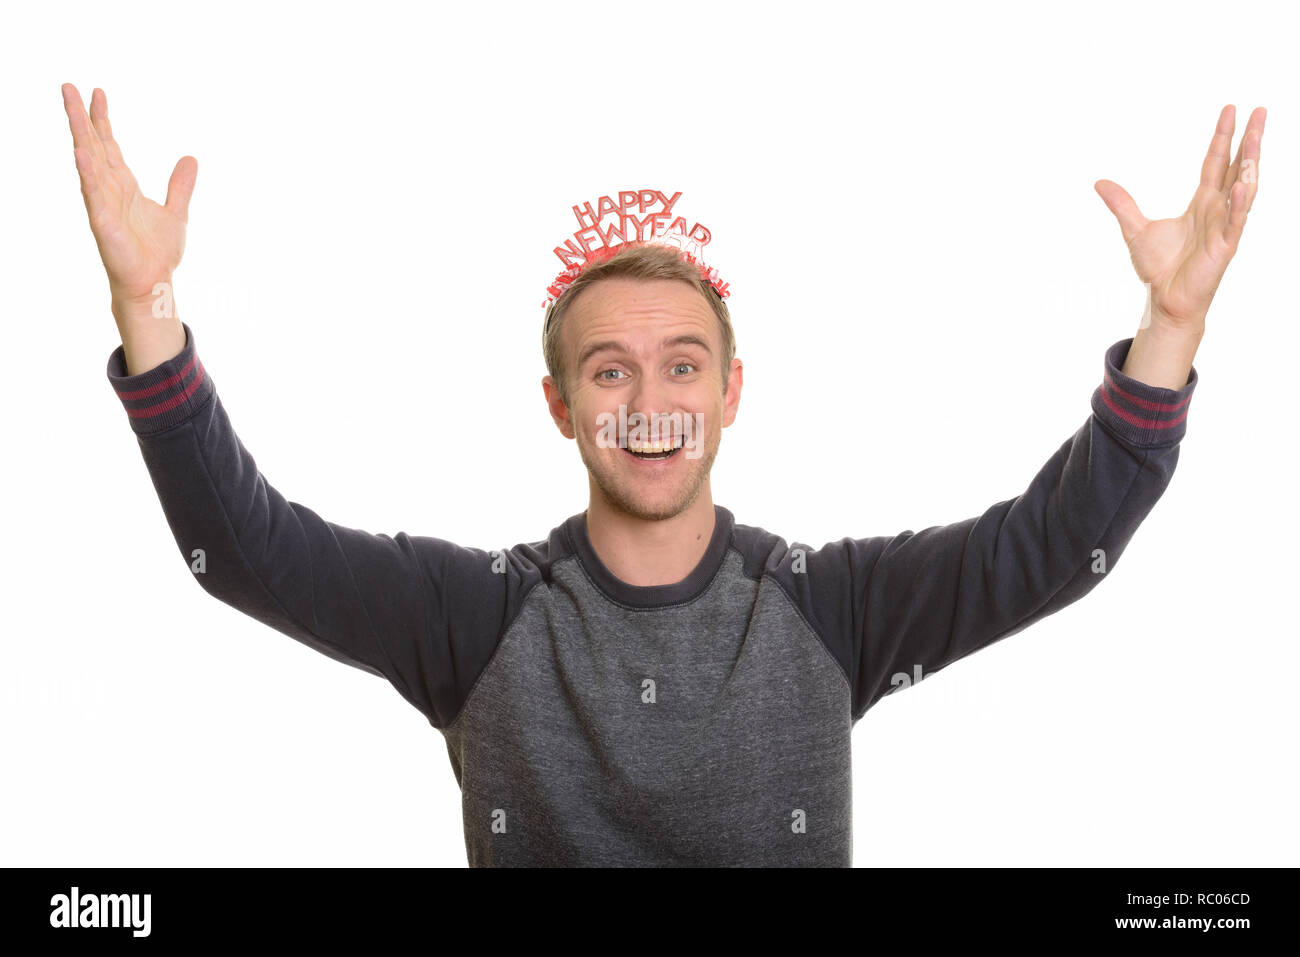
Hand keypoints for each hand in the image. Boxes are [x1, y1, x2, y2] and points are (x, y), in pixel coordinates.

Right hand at [61, 83, 197, 309]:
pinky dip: (87, 173)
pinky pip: (93, 194)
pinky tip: (81, 153)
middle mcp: (110, 190)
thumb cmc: (158, 252)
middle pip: (93, 146)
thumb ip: (180, 186)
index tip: (97, 92)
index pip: (109, 145)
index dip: (103, 120)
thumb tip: (191, 158)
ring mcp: (103, 204)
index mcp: (125, 185)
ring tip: (71, 107)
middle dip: (81, 117)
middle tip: (68, 86)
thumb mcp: (176, 212)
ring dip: (79, 135)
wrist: (154, 282)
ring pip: (88, 162)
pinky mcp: (103, 222)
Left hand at [1094, 104, 1265, 334]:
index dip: (1223, 137)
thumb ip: (1122, 204)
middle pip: (1238, 168)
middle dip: (1250, 140)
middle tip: (1261, 110)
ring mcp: (1224, 227)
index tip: (1231, 110)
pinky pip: (1235, 222)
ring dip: (1251, 164)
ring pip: (1243, 189)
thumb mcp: (1134, 229)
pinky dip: (1240, 204)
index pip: (1216, 162)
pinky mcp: (1224, 247)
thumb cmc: (1158, 267)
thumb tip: (1100, 183)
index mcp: (1202, 203)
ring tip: (1257, 137)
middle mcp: (1218, 210)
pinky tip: (1244, 185)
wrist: (1164, 300)